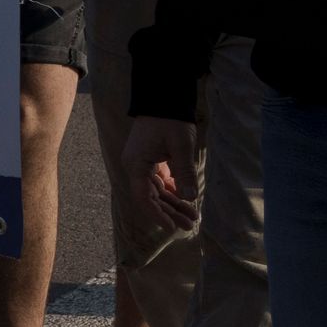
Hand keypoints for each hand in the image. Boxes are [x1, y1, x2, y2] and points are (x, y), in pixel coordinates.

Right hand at [122, 116, 197, 234]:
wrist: (163, 99)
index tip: (172, 227)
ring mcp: (141, 164)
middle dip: (170, 212)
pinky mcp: (150, 160)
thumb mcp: (181, 147)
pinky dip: (173, 191)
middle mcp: (134, 167)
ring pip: (157, 191)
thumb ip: (184, 173)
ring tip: (192, 216)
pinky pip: (160, 182)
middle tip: (190, 225)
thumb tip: (190, 198)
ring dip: (173, 203)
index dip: (157, 215)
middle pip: (151, 198)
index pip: (143, 198)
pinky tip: (186, 199)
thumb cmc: (170, 121)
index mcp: (135, 165)